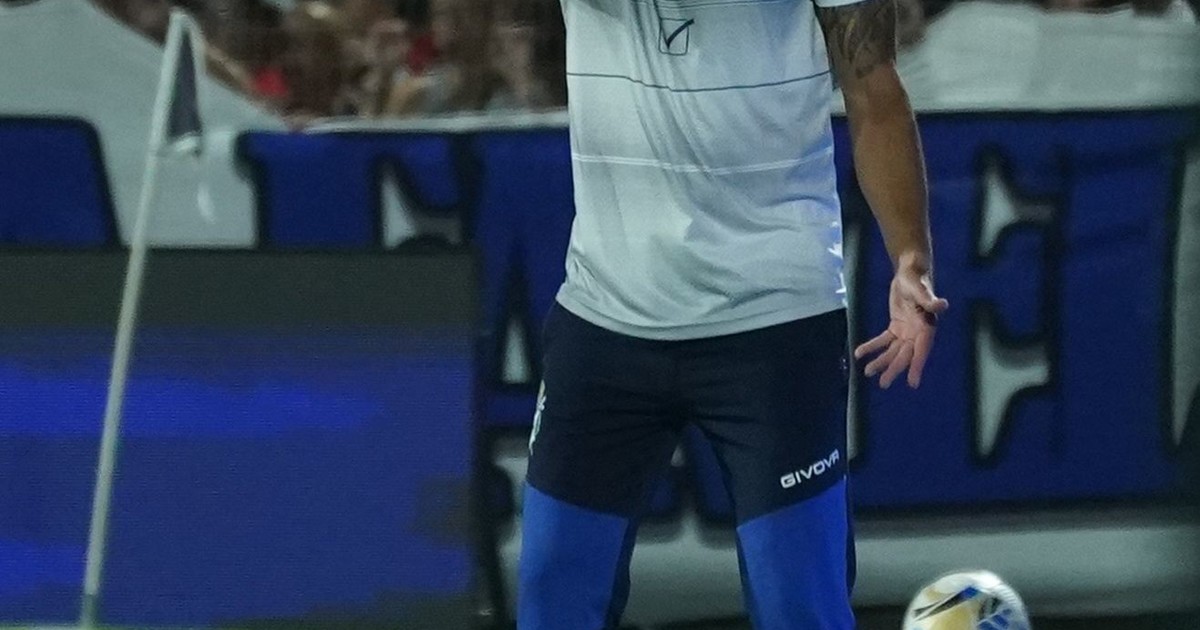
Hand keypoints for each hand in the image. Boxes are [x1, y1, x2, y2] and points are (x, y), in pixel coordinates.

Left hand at [854, 254, 948, 388]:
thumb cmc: (916, 279)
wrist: (909, 271)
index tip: (912, 383)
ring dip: (881, 361)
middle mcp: (917, 333)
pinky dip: (872, 347)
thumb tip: (942, 305)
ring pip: (894, 351)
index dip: (917, 366)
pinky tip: (860, 353)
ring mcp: (907, 331)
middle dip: (894, 368)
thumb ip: (929, 299)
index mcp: (926, 326)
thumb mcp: (920, 288)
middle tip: (883, 384)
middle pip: (905, 355)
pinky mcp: (896, 326)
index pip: (922, 350)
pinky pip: (884, 340)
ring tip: (868, 372)